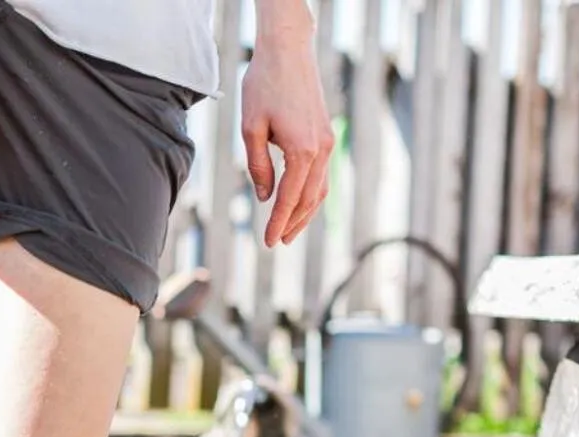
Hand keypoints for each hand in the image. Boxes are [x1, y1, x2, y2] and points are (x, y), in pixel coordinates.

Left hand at [241, 22, 333, 248]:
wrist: (288, 51)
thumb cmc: (264, 85)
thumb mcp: (251, 128)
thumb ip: (258, 166)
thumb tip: (264, 197)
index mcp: (302, 150)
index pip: (289, 198)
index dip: (278, 222)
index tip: (269, 243)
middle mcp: (321, 150)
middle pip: (309, 199)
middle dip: (293, 223)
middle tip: (278, 242)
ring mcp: (327, 142)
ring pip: (320, 189)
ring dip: (305, 213)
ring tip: (289, 231)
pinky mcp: (325, 135)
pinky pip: (321, 174)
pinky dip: (311, 193)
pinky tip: (298, 202)